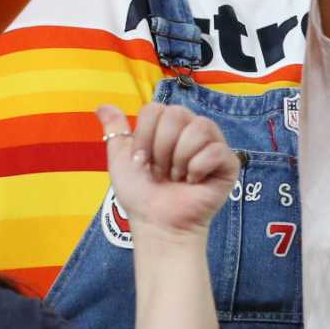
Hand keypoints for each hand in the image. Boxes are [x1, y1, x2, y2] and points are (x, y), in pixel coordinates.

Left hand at [95, 103, 238, 241]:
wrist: (157, 222)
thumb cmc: (140, 194)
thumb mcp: (120, 159)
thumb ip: (114, 129)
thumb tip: (101, 106)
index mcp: (168, 126)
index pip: (155, 108)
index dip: (144, 136)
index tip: (142, 161)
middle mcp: (191, 129)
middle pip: (177, 114)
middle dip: (161, 148)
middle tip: (161, 172)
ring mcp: (212, 145)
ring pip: (199, 127)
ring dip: (180, 159)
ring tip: (177, 177)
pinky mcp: (228, 163)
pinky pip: (215, 150)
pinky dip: (198, 169)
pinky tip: (193, 182)